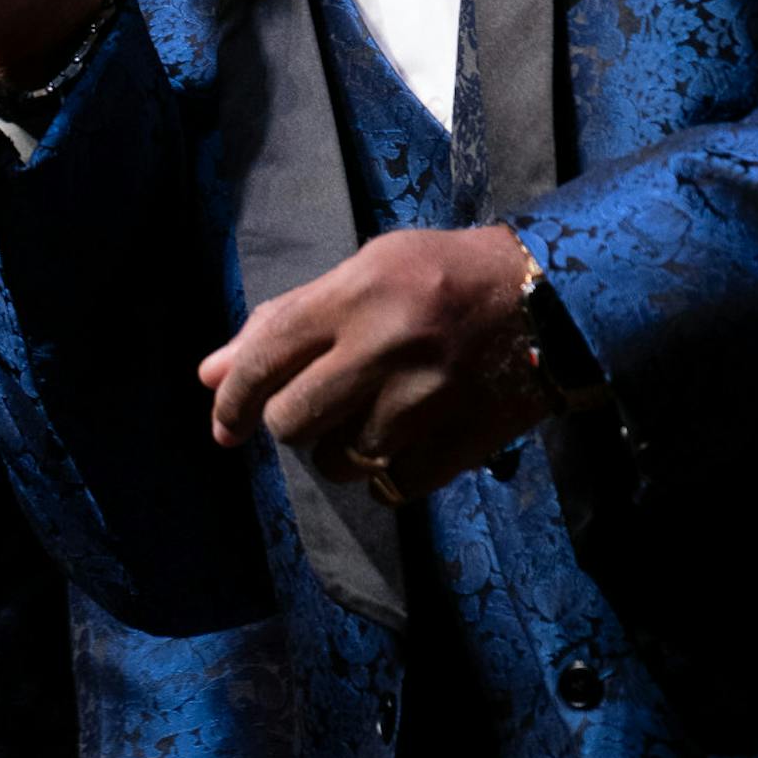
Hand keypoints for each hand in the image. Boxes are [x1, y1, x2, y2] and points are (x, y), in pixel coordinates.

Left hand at [197, 225, 549, 499]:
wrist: (547, 295)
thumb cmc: (440, 273)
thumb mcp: (362, 271)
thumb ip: (287, 320)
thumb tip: (210, 374)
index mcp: (357, 294)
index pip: (268, 354)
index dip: (232, 396)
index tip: (222, 424)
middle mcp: (385, 346)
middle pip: (293, 421)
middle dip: (289, 422)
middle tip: (314, 407)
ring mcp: (426, 400)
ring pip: (340, 461)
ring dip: (340, 449)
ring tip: (366, 416)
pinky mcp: (463, 441)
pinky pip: (393, 486)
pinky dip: (386, 474)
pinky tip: (401, 441)